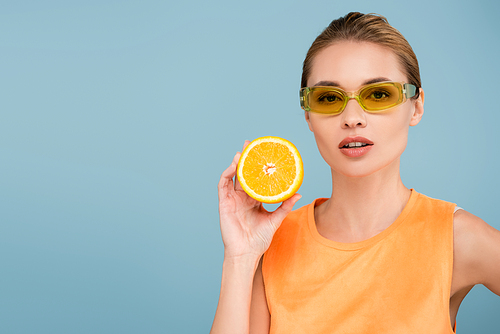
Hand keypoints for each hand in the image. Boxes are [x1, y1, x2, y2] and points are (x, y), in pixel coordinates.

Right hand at [217, 141, 301, 259]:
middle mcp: (242, 197)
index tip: (263, 153)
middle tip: (250, 144)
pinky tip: (233, 167)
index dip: (258, 166)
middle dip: (245, 159)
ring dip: (236, 164)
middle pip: (243, 173)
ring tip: (241, 153)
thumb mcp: (275, 219)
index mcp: (254, 199)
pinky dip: (227, 174)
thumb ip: (285, 206)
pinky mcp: (223, 204)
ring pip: (232, 177)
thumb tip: (298, 193)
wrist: (247, 253)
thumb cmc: (260, 239)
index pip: (255, 178)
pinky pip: (223, 185)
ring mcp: (232, 200)